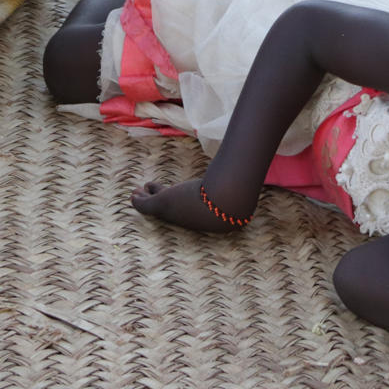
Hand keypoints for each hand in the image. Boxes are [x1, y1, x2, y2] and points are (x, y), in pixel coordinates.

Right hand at [130, 177, 247, 234]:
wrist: (224, 201)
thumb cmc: (234, 193)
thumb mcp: (237, 183)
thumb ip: (243, 175)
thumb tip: (254, 169)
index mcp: (201, 216)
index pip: (186, 211)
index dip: (177, 203)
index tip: (170, 197)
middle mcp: (187, 219)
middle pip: (169, 210)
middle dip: (158, 203)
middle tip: (148, 197)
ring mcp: (174, 213)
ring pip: (155, 206)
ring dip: (146, 199)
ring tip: (138, 193)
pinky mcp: (163, 205)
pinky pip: (146, 206)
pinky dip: (139, 202)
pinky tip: (134, 196)